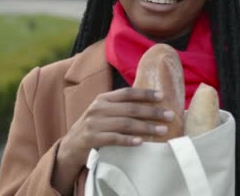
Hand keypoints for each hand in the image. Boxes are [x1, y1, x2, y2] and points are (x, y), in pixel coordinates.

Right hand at [59, 87, 174, 170]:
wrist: (70, 146)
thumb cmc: (94, 128)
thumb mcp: (104, 113)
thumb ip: (120, 108)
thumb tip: (151, 106)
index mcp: (103, 99)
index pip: (127, 93)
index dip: (145, 94)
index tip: (162, 96)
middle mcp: (98, 108)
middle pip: (130, 109)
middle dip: (152, 112)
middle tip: (169, 115)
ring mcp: (94, 123)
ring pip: (125, 124)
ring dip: (146, 127)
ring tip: (162, 130)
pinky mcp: (91, 139)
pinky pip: (113, 138)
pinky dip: (128, 140)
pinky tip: (141, 142)